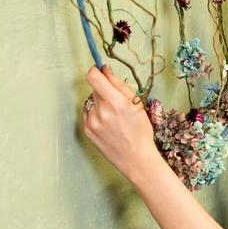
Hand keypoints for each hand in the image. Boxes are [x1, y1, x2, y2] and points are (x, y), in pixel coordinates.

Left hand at [81, 66, 156, 181]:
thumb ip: (119, 84)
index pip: (93, 77)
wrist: (136, 158)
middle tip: (116, 103)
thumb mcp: (137, 104)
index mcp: (115, 103)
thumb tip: (104, 69)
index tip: (99, 71)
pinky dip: (95, 115)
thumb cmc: (141, 131)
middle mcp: (101, 112)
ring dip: (99, 104)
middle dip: (103, 91)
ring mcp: (91, 122)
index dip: (95, 71)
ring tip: (113, 118)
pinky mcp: (87, 130)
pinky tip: (107, 125)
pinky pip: (87, 113)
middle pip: (94, 89)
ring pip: (90, 101)